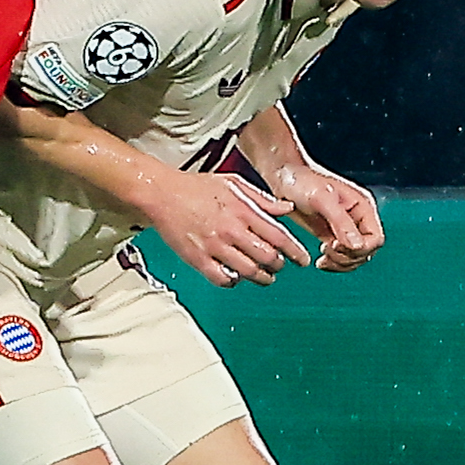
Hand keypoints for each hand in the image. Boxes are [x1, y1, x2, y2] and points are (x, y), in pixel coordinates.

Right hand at [143, 169, 310, 287]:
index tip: (303, 260)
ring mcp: (214, 246)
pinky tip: (235, 277)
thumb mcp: (234, 183)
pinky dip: (233, 282)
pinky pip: (222, 279)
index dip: (295, 252)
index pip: (279, 237)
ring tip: (264, 277)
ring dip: (261, 278)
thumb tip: (287, 209)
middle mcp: (232, 230)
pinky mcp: (198, 258)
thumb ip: (262, 199)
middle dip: (278, 265)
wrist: (162, 193)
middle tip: (279, 266)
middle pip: (267, 257)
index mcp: (243, 211)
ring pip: (248, 272)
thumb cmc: (196, 186)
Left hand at [271, 161, 383, 271]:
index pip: (375, 239)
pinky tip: (320, 262)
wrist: (284, 177)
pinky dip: (334, 263)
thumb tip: (357, 246)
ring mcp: (346, 228)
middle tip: (326, 251)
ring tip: (322, 259)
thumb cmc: (303, 181)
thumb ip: (340, 222)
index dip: (360, 249)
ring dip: (341, 264)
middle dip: (349, 258)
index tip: (335, 244)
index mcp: (363, 207)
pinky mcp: (332, 235)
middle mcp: (359, 218)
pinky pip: (341, 256)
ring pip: (355, 257)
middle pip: (367, 251)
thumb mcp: (321, 199)